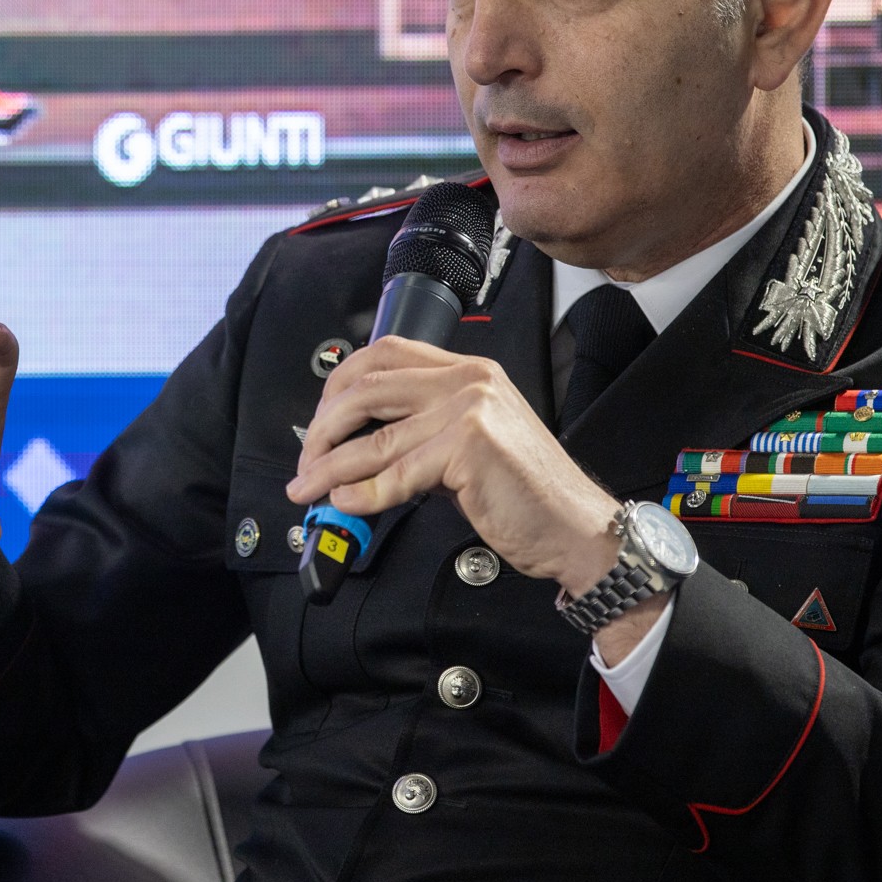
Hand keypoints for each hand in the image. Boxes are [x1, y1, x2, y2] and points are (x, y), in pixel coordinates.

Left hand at [284, 336, 622, 594]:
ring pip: (374, 437)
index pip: (385, 355)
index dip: (339, 386)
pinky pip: (396, 473)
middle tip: (306, 461)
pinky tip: (346, 503)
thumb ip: (417, 438)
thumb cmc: (525, 492)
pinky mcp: (468, 447)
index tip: (320, 421)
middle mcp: (467, 380)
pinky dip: (362, 492)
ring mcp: (468, 410)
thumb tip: (354, 454)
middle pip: (367, 388)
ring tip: (309, 489)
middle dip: (324, 427)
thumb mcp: (467, 446)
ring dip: (329, 467)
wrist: (574, 525)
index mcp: (467, 371)